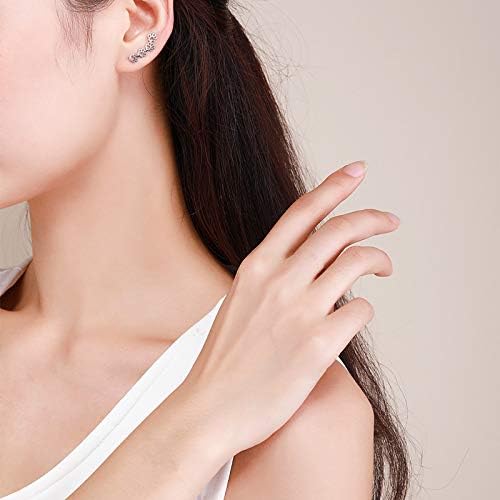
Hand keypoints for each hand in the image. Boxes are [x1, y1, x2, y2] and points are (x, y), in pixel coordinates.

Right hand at [179, 160, 398, 458]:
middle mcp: (279, 280)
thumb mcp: (239, 301)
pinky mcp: (318, 346)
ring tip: (384, 267)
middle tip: (389, 221)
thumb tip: (311, 262)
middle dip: (371, 218)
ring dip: (379, 259)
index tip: (357, 171)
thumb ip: (272, 277)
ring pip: (357, 263)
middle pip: (339, 230)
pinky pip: (361, 312)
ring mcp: (299, 312)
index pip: (302, 212)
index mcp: (256, 266)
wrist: (208, 409)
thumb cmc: (224, 359)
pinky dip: (365, 310)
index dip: (334, 186)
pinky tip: (356, 317)